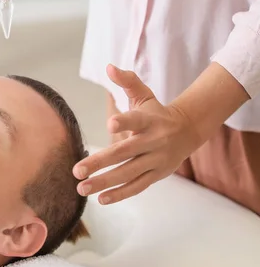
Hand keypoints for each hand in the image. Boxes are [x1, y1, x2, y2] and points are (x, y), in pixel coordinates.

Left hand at [72, 64, 201, 204]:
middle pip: (124, 153)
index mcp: (149, 120)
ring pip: (128, 174)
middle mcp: (153, 141)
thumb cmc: (157, 112)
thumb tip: (109, 67)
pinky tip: (101, 199)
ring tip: (81, 188)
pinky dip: (120, 194)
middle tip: (77, 171)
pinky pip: (138, 186)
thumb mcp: (144, 95)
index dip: (124, 122)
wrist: (189, 130)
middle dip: (99, 163)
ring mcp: (156, 160)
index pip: (136, 120)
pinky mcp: (157, 174)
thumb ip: (127, 81)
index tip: (111, 123)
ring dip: (104, 183)